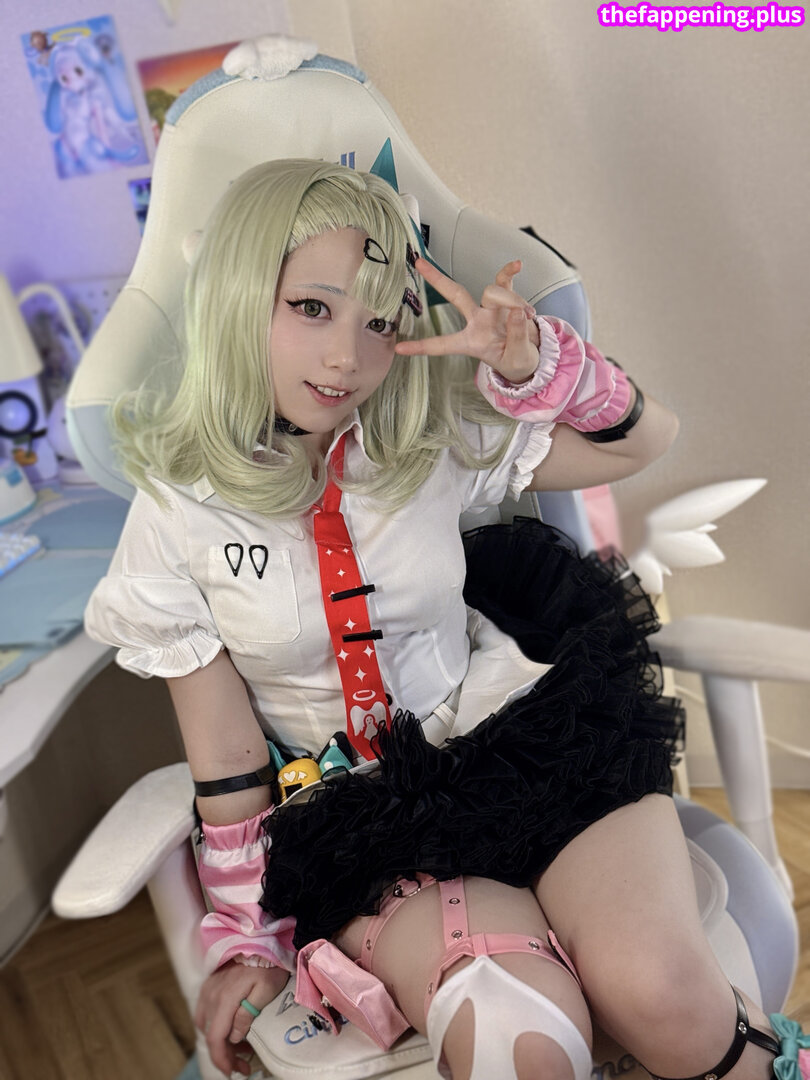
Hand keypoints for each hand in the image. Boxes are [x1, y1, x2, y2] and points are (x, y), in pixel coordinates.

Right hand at [195, 959, 289, 1076]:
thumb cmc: (268, 966)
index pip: (215, 1037)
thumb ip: (247, 1015)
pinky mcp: (209, 986)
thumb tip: (233, 1036)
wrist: (262, 942)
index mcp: (225, 998)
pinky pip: (205, 1013)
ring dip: (220, 1041)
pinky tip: (230, 1030)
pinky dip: (215, 1026)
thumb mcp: (265, 991)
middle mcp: (211, 995)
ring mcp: (208, 990)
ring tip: (240, 1048)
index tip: (233, 1071)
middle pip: (210, 1035)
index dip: (222, 1059)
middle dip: (225, 1055)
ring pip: (206, 1026)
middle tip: (243, 1065)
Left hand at [394, 258, 540, 382]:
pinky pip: (506, 279)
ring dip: (512, 300)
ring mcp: (490, 308)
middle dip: (437, 279)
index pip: (441, 345)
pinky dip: (510, 273)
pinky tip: (518, 268)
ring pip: (492, 291)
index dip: (421, 347)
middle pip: (455, 294)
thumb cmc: (517, 361)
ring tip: (527, 315)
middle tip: (418, 262)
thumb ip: (517, 336)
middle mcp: (476, 321)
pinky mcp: (506, 298)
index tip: (398, 349)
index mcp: (470, 342)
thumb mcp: (517, 358)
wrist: (533, 355)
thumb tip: (516, 311)